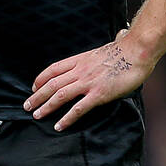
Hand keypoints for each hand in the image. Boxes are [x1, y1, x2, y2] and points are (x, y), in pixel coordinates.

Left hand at [24, 29, 153, 129]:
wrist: (137, 50)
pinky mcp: (98, 94)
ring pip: (60, 96)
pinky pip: (78, 108)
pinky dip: (66, 118)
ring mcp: (88, 82)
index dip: (41, 78)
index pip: (53, 69)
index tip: (33, 87)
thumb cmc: (126, 50)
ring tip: (36, 116)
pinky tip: (58, 126)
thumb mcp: (105, 50)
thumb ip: (100, 54)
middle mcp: (80, 70)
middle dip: (37, 96)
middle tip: (27, 106)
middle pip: (52, 84)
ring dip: (46, 107)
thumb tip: (114, 39)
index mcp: (80, 60)